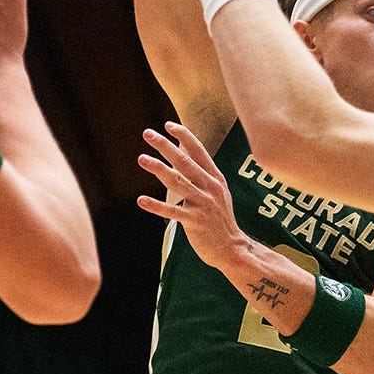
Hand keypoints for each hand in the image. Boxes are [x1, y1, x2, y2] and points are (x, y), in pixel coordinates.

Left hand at [137, 121, 244, 263]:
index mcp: (215, 178)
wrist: (232, 248)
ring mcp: (203, 204)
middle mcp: (210, 187)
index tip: (168, 125)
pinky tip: (141, 200)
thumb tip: (186, 155)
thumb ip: (204, 173)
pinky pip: (172, 212)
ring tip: (141, 158)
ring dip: (158, 169)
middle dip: (165, 146)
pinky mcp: (194, 222)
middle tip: (147, 133)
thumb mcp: (218, 191)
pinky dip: (156, 206)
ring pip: (177, 182)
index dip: (184, 136)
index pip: (198, 151)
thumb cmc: (220, 219)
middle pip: (184, 161)